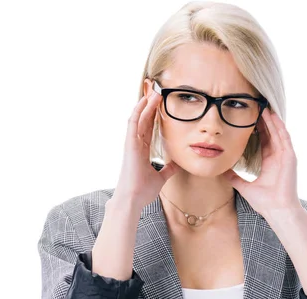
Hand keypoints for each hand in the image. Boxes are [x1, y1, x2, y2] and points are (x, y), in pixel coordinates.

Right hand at [114, 90, 179, 209]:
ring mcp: (131, 144)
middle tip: (158, 91)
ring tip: (154, 91)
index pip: (148, 128)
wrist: (132, 200)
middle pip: (143, 120)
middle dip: (150, 105)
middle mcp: (135, 145)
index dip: (154, 115)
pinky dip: (138, 111)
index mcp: (141, 151)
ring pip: (139, 118)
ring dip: (146, 104)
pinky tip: (144, 101)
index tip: (160, 104)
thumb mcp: (160, 178)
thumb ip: (168, 169)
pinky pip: (133, 124)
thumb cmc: (142, 191)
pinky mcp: (130, 145)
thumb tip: (177, 164)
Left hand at [221, 107, 301, 216]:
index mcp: (268, 162)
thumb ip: (234, 177)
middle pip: (269, 133)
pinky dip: (279, 126)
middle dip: (262, 121)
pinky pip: (284, 138)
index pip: (261, 141)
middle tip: (254, 107)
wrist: (277, 210)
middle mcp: (278, 157)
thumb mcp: (244, 186)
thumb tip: (221, 171)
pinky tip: (273, 116)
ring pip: (277, 132)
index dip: (256, 129)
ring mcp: (285, 156)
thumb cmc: (264, 202)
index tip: (247, 119)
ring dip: (271, 119)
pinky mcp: (290, 157)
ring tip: (263, 106)